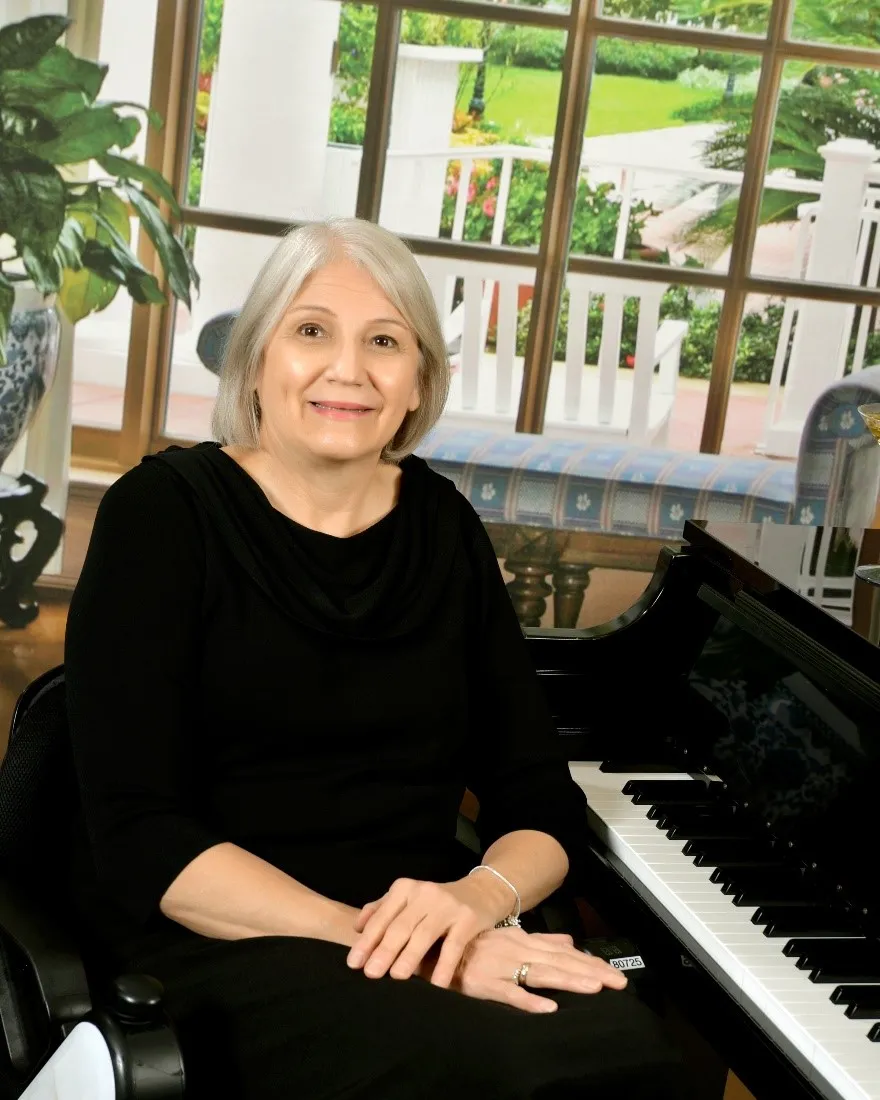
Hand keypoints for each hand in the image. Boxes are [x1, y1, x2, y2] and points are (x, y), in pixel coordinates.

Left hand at [346, 875, 508, 986]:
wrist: (482, 891)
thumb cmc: (437, 901)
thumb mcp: (409, 898)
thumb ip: (382, 909)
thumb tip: (356, 927)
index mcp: (405, 888)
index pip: (382, 916)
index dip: (367, 940)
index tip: (353, 963)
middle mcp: (424, 893)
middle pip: (401, 926)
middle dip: (384, 950)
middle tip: (370, 973)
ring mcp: (448, 906)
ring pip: (424, 934)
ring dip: (409, 957)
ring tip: (396, 977)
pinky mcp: (468, 919)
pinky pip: (454, 945)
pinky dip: (444, 965)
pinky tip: (436, 984)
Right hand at [452, 927, 627, 1013]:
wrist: (434, 947)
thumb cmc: (473, 945)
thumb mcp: (508, 938)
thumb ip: (539, 940)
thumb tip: (569, 942)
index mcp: (523, 940)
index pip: (563, 952)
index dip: (590, 962)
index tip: (614, 973)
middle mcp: (516, 950)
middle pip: (559, 963)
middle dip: (590, 972)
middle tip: (618, 982)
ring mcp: (500, 967)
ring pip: (540, 974)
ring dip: (568, 980)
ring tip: (594, 988)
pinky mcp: (483, 984)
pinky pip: (508, 994)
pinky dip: (528, 1000)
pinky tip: (548, 1008)